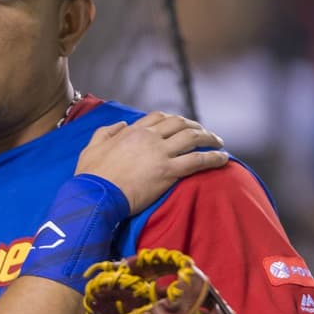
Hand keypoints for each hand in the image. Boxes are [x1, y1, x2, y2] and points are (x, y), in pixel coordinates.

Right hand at [75, 112, 226, 211]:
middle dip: (195, 126)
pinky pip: (197, 161)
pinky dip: (213, 158)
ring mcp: (160, 154)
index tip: (181, 125)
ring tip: (218, 143)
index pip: (158, 118)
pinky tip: (223, 159)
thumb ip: (106, 132)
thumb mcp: (91, 147)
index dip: (173, 120)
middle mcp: (149, 138)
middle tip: (204, 133)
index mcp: (132, 131)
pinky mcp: (168, 172)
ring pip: (192, 138)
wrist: (95, 195)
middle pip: (179, 124)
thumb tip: (122, 124)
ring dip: (209, 138)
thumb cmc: (90, 176)